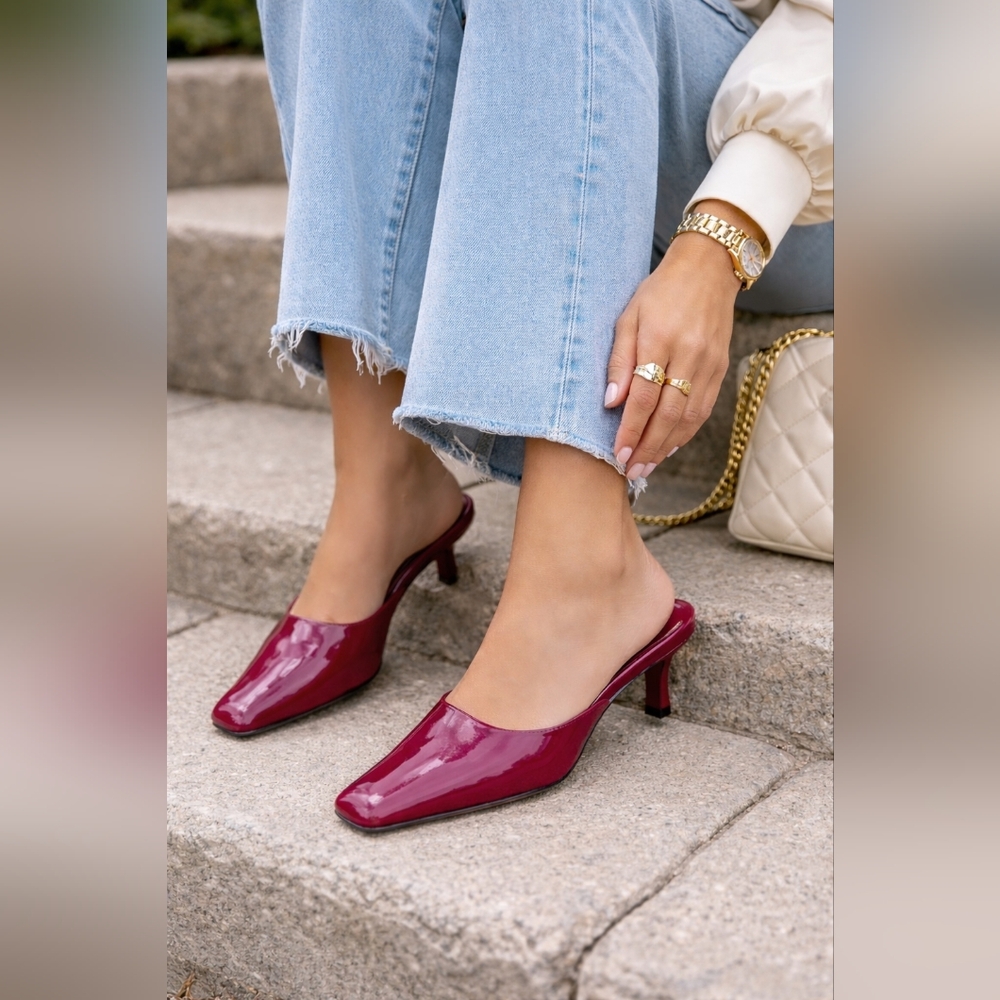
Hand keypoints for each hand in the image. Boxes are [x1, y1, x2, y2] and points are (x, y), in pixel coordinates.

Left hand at [604, 200, 761, 479]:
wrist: (708, 269)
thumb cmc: (659, 292)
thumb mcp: (627, 316)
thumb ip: (618, 359)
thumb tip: (610, 402)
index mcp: (659, 338)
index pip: (644, 395)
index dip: (631, 429)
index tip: (618, 453)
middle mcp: (688, 353)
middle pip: (668, 412)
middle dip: (648, 446)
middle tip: (631, 471)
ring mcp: (709, 363)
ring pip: (689, 416)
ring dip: (666, 446)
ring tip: (647, 467)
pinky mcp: (721, 368)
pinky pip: (703, 409)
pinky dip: (686, 433)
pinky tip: (669, 447)